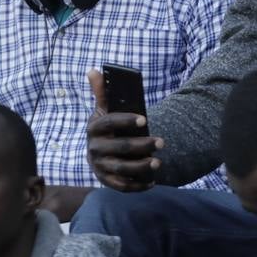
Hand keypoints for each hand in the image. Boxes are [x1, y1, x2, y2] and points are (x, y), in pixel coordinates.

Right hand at [86, 69, 163, 191]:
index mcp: (94, 128)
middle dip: (141, 145)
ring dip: (141, 167)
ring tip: (158, 162)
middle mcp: (94, 149)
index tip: (145, 119)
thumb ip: (102, 92)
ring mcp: (99, 166)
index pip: (109, 122)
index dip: (126, 120)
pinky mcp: (106, 180)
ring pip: (121, 168)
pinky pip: (122, 186)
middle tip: (162, 142)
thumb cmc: (108, 127)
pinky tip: (152, 181)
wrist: (101, 151)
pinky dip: (137, 185)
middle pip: (119, 147)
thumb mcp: (104, 110)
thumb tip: (94, 70)